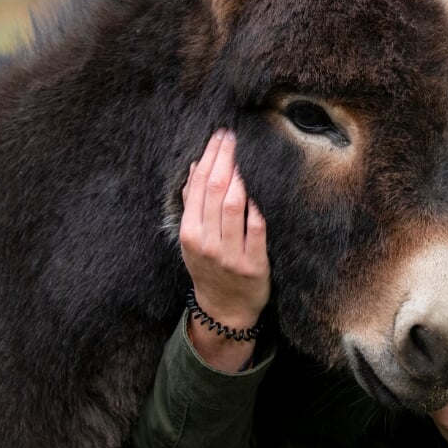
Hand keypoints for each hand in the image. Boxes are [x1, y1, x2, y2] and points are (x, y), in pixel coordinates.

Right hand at [179, 129, 269, 370]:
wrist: (224, 310)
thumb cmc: (208, 268)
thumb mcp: (192, 241)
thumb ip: (192, 206)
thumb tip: (194, 167)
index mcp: (189, 233)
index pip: (198, 186)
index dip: (209, 157)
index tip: (219, 136)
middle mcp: (206, 243)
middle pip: (216, 190)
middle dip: (224, 157)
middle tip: (232, 136)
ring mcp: (230, 254)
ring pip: (234, 205)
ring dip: (240, 177)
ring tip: (243, 156)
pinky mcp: (253, 263)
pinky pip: (257, 228)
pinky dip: (256, 207)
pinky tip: (258, 190)